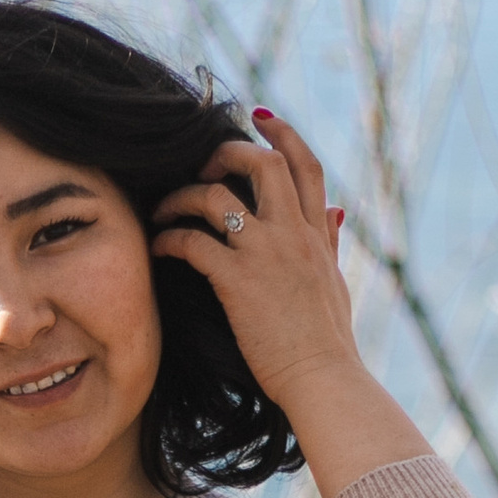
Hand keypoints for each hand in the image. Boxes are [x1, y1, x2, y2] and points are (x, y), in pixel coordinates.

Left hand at [150, 108, 432, 497]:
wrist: (324, 380)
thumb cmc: (327, 342)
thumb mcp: (337, 282)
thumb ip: (331, 242)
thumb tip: (339, 210)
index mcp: (317, 234)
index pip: (306, 166)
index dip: (283, 134)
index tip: (259, 118)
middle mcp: (293, 234)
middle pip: (262, 163)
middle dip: (226, 152)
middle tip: (202, 166)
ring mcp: (265, 254)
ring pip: (217, 196)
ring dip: (182, 195)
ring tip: (163, 210)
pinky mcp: (238, 280)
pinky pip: (193, 241)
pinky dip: (169, 237)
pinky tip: (158, 247)